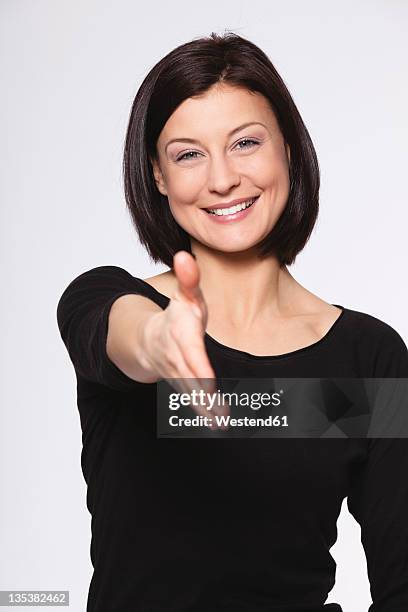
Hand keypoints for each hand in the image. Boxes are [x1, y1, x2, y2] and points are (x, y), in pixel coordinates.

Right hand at [141, 250, 228, 429]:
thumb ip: (188, 278)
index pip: (190, 351)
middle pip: (190, 376)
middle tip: (221, 412)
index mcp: (180, 332)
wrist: (149, 339)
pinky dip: (202, 413)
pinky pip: (191, 399)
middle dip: (204, 395)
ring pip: (190, 392)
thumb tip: (184, 254)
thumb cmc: (176, 317)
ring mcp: (176, 372)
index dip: (199, 366)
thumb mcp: (184, 295)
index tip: (209, 381)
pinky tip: (217, 425)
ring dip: (205, 409)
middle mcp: (176, 355)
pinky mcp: (180, 384)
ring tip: (221, 423)